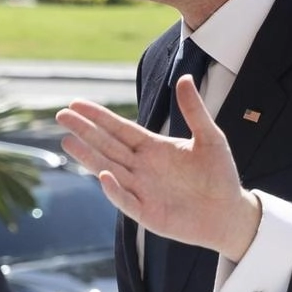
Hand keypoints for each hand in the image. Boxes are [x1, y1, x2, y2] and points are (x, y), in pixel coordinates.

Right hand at [58, 77, 261, 260]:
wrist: (230, 213)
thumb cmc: (220, 175)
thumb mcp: (210, 138)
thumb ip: (195, 111)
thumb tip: (184, 78)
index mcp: (153, 148)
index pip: (119, 129)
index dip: (98, 117)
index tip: (76, 103)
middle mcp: (141, 167)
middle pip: (107, 146)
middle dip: (85, 131)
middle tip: (61, 115)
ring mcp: (141, 190)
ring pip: (109, 169)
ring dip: (89, 157)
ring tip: (68, 141)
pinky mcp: (147, 214)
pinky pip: (126, 200)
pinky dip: (114, 190)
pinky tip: (103, 175)